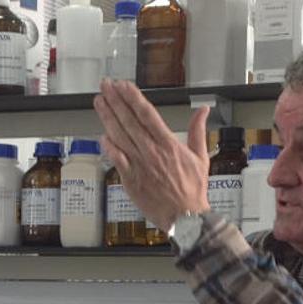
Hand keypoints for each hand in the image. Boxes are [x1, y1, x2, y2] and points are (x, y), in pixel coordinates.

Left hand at [93, 79, 210, 230]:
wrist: (185, 217)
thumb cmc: (192, 190)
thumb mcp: (201, 157)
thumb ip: (198, 130)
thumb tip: (203, 110)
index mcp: (169, 144)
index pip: (147, 114)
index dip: (133, 98)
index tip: (124, 86)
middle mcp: (151, 151)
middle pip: (129, 121)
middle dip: (115, 101)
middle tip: (105, 86)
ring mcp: (139, 164)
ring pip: (119, 136)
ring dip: (107, 117)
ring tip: (99, 102)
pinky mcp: (130, 178)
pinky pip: (116, 159)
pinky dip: (108, 147)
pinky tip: (101, 135)